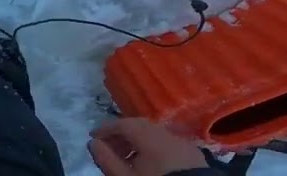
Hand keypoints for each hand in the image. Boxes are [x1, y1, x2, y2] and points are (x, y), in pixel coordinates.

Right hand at [88, 118, 207, 175]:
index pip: (122, 124)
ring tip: (128, 158)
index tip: (93, 137)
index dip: (105, 129)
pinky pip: (167, 144)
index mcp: (148, 135)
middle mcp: (165, 133)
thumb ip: (107, 159)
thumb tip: (93, 143)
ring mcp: (182, 142)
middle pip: (139, 127)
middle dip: (122, 134)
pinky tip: (150, 163)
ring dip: (138, 142)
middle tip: (109, 147)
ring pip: (155, 135)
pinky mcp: (193, 154)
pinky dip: (154, 149)